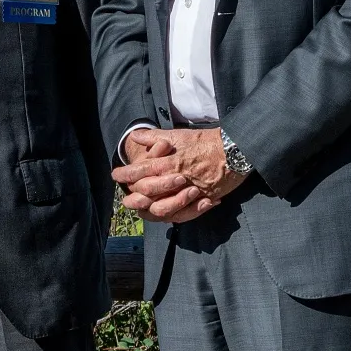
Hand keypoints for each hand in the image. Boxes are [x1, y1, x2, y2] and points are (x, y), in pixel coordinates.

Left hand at [111, 127, 247, 223]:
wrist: (234, 149)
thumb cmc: (205, 141)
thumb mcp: (179, 135)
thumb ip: (155, 137)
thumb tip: (135, 136)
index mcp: (171, 160)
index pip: (142, 169)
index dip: (127, 174)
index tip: (116, 175)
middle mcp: (179, 176)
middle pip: (150, 191)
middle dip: (134, 197)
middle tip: (125, 200)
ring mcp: (192, 189)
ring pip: (166, 206)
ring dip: (152, 210)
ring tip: (143, 211)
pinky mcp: (205, 198)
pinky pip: (188, 212)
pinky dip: (177, 214)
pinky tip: (169, 216)